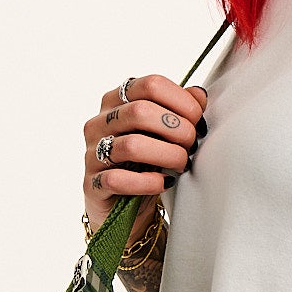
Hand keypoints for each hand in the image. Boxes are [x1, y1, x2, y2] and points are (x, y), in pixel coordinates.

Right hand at [82, 76, 207, 238]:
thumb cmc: (146, 162)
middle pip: (140, 111)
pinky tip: (164, 182)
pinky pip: (118, 179)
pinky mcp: (92, 184)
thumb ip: (180, 110)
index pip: (150, 85)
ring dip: (167, 154)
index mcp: (117, 100)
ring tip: (182, 163)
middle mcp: (99, 123)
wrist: (124, 207)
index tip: (197, 120)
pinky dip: (147, 182)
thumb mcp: (164, 133)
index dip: (181, 101)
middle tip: (192, 144)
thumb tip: (199, 94)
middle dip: (176, 128)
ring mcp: (92, 153)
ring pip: (131, 145)